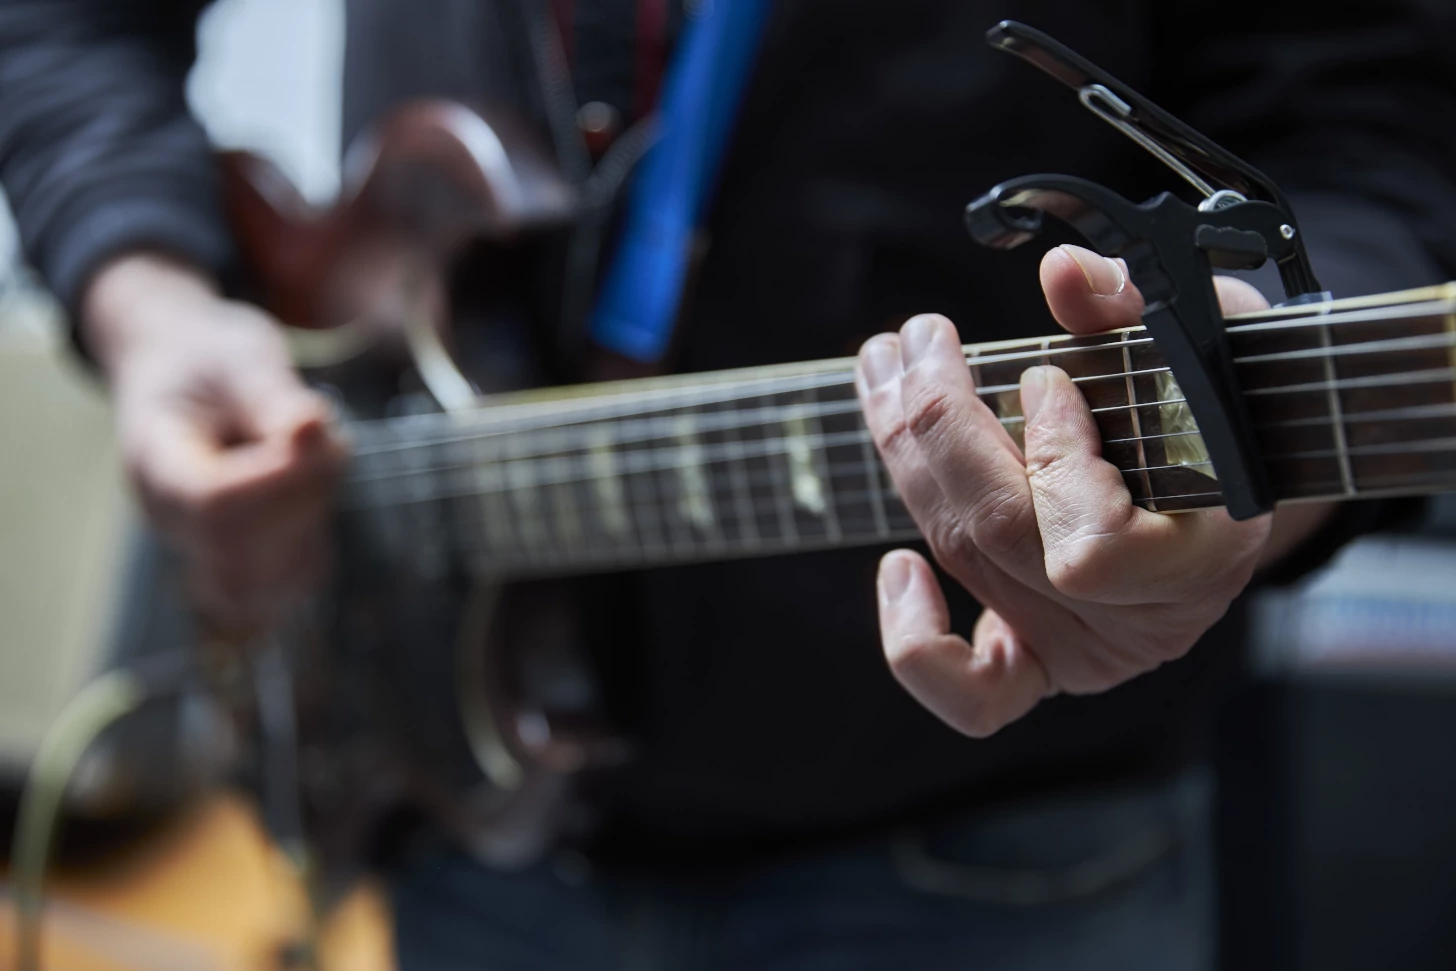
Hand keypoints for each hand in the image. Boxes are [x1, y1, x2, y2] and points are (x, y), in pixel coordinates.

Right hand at [84, 254, 346, 629]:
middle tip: (322, 431)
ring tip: (316, 454)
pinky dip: (318, 537)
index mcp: (154, 462)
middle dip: (304, 494)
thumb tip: (312, 427)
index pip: (211, 504)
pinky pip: (291, 580)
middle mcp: (171, 520)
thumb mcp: (238, 356)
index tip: (312, 425)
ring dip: (315, 517)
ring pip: (271, 578)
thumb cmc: (207, 360)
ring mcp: (202, 549)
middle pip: (241, 549)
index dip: (277, 479)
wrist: (182, 371)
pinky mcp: (243, 561)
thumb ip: (273, 396)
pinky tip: (316, 483)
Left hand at [855, 244, 1327, 736]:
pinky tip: (895, 567)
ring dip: (905, 457)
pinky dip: (916, 644)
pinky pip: (969, 693)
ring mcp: (1084, 653)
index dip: (1052, 460)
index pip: (1090, 547)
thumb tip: (1062, 274)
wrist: (1236, 465)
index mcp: (1203, 560)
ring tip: (883, 372)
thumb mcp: (1203, 338)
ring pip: (965, 559)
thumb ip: (1136, 308)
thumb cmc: (1223, 398)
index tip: (1045, 378)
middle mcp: (1138, 624)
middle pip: (998, 535)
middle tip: (913, 339)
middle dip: (937, 424)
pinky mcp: (1041, 666)